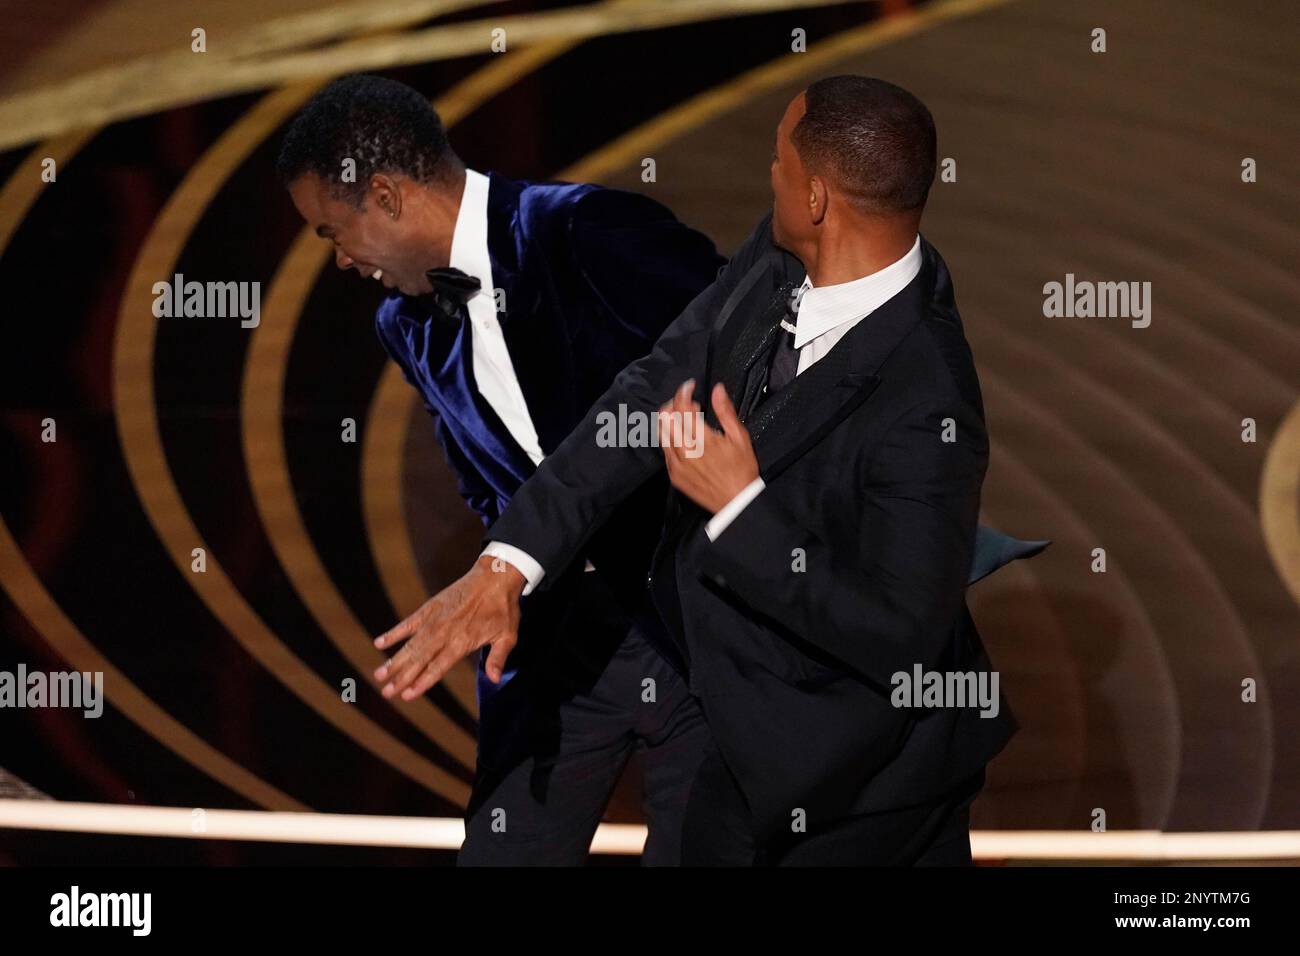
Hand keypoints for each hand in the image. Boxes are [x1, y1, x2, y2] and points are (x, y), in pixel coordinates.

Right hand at [373, 554, 525, 699]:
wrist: (495, 576)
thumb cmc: (503, 608)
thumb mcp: (508, 635)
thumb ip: (498, 658)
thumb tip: (494, 680)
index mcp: (462, 642)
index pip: (438, 667)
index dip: (422, 682)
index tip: (407, 696)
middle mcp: (445, 632)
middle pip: (419, 659)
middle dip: (401, 678)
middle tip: (385, 693)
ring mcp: (435, 619)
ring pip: (411, 644)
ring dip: (394, 661)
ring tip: (378, 675)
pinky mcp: (430, 607)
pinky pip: (408, 623)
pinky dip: (394, 633)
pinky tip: (379, 643)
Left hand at [658, 380, 759, 513]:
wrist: (736, 502)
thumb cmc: (741, 470)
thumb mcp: (740, 437)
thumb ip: (725, 411)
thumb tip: (717, 390)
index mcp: (702, 439)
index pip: (681, 406)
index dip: (683, 391)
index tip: (690, 387)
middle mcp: (685, 451)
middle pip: (665, 417)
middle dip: (673, 403)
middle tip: (687, 403)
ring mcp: (676, 464)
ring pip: (661, 433)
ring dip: (669, 420)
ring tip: (684, 419)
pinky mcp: (674, 475)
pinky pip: (664, 451)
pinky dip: (670, 438)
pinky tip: (683, 439)